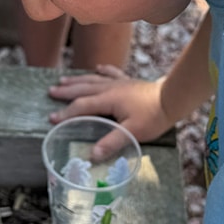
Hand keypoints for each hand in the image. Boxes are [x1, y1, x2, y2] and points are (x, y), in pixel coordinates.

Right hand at [48, 66, 174, 158]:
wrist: (172, 99)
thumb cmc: (153, 117)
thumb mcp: (132, 133)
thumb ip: (112, 143)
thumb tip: (92, 155)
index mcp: (108, 100)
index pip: (82, 106)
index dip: (66, 113)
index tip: (52, 119)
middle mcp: (110, 88)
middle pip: (83, 89)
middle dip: (66, 91)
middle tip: (50, 92)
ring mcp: (120, 82)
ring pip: (93, 79)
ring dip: (78, 80)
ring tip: (63, 80)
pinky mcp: (129, 81)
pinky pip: (111, 73)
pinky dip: (102, 71)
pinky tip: (97, 68)